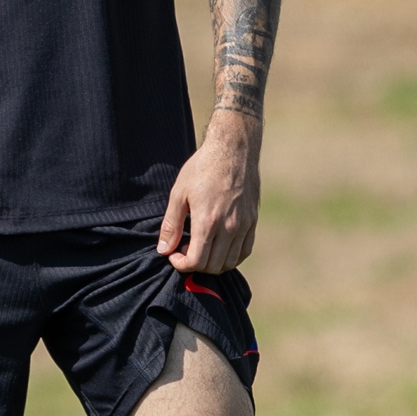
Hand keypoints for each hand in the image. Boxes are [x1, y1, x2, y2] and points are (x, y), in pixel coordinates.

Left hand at [159, 110, 261, 273]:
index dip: (181, 265)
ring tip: (201, 247)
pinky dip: (231, 256)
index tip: (174, 255)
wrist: (233, 149)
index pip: (197, 262)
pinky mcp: (252, 221)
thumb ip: (171, 225)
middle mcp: (229, 227)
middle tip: (185, 249)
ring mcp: (244, 225)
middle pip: (213, 266)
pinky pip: (244, 251)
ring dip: (213, 263)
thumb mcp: (179, 193)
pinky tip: (219, 246)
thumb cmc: (202, 168)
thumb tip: (164, 250)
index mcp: (208, 222)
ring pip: (230, 262)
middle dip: (195, 265)